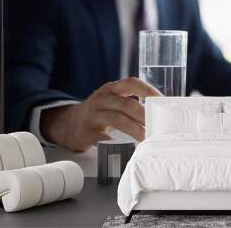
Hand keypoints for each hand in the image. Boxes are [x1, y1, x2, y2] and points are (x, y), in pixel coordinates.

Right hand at [40, 78, 161, 151]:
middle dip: (145, 116)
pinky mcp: (86, 133)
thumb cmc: (100, 113)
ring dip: (135, 130)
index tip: (161, 101)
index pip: (131, 83)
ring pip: (117, 120)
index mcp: (111, 89)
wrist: (69, 124)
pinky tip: (128, 147)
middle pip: (127, 104)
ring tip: (146, 138)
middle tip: (158, 126)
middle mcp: (101, 99)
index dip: (148, 90)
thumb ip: (131, 103)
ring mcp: (92, 115)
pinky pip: (104, 138)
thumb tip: (161, 112)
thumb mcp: (112, 101)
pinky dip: (118, 142)